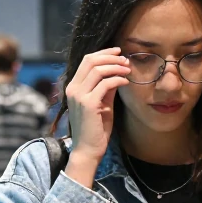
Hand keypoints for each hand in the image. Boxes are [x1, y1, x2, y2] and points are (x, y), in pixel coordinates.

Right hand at [64, 48, 129, 174]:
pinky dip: (118, 79)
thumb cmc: (95, 129)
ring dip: (116, 67)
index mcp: (73, 87)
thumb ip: (106, 88)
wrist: (88, 150)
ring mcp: (79, 96)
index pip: (86, 60)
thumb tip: (117, 72)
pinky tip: (126, 82)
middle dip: (110, 57)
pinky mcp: (88, 104)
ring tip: (128, 70)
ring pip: (98, 69)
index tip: (118, 52)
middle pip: (90, 60)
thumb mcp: (102, 103)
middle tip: (126, 60)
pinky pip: (105, 84)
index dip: (103, 53)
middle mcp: (73, 88)